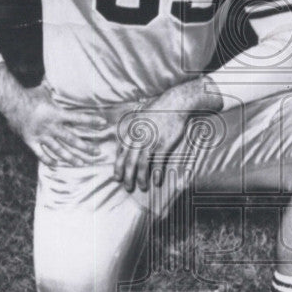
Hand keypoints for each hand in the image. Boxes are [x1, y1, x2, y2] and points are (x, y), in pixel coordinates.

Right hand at [10, 84, 106, 166]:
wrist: (10, 102)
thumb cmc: (29, 95)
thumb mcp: (44, 89)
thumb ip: (54, 86)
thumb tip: (60, 72)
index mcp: (56, 114)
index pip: (78, 118)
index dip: (91, 121)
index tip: (103, 124)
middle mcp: (51, 127)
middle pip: (72, 140)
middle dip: (86, 147)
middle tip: (97, 153)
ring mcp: (41, 135)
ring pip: (59, 150)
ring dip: (72, 158)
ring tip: (82, 163)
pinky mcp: (31, 141)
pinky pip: (41, 154)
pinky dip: (49, 160)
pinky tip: (57, 165)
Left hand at [113, 77, 221, 192]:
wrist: (175, 103)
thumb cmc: (158, 108)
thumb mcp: (140, 115)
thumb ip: (132, 129)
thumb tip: (126, 139)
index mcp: (132, 131)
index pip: (121, 153)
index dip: (118, 166)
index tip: (117, 177)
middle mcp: (139, 138)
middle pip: (129, 162)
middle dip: (127, 177)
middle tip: (128, 187)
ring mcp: (151, 142)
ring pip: (142, 165)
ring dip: (141, 179)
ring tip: (142, 187)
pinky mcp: (163, 145)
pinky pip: (158, 163)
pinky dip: (157, 174)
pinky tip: (157, 182)